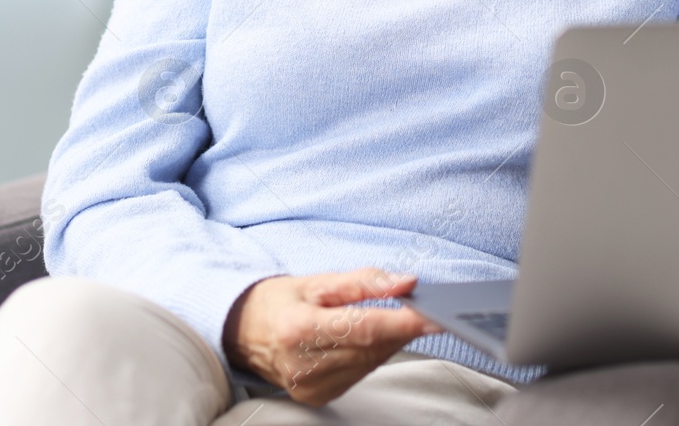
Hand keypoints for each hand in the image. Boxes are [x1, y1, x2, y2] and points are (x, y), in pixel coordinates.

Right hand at [222, 268, 440, 405]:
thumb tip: (406, 283)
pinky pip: (360, 374)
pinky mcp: (317, 397)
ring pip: (371, 363)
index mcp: (299, 328)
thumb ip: (364, 282)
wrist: (244, 332)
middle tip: (421, 309)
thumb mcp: (318, 280)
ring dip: (388, 341)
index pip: (363, 329)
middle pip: (371, 348)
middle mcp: (303, 364)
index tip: (434, 316)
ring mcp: (310, 386)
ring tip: (390, 319)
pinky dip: (371, 354)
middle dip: (401, 328)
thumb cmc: (281, 301)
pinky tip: (367, 339)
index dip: (402, 323)